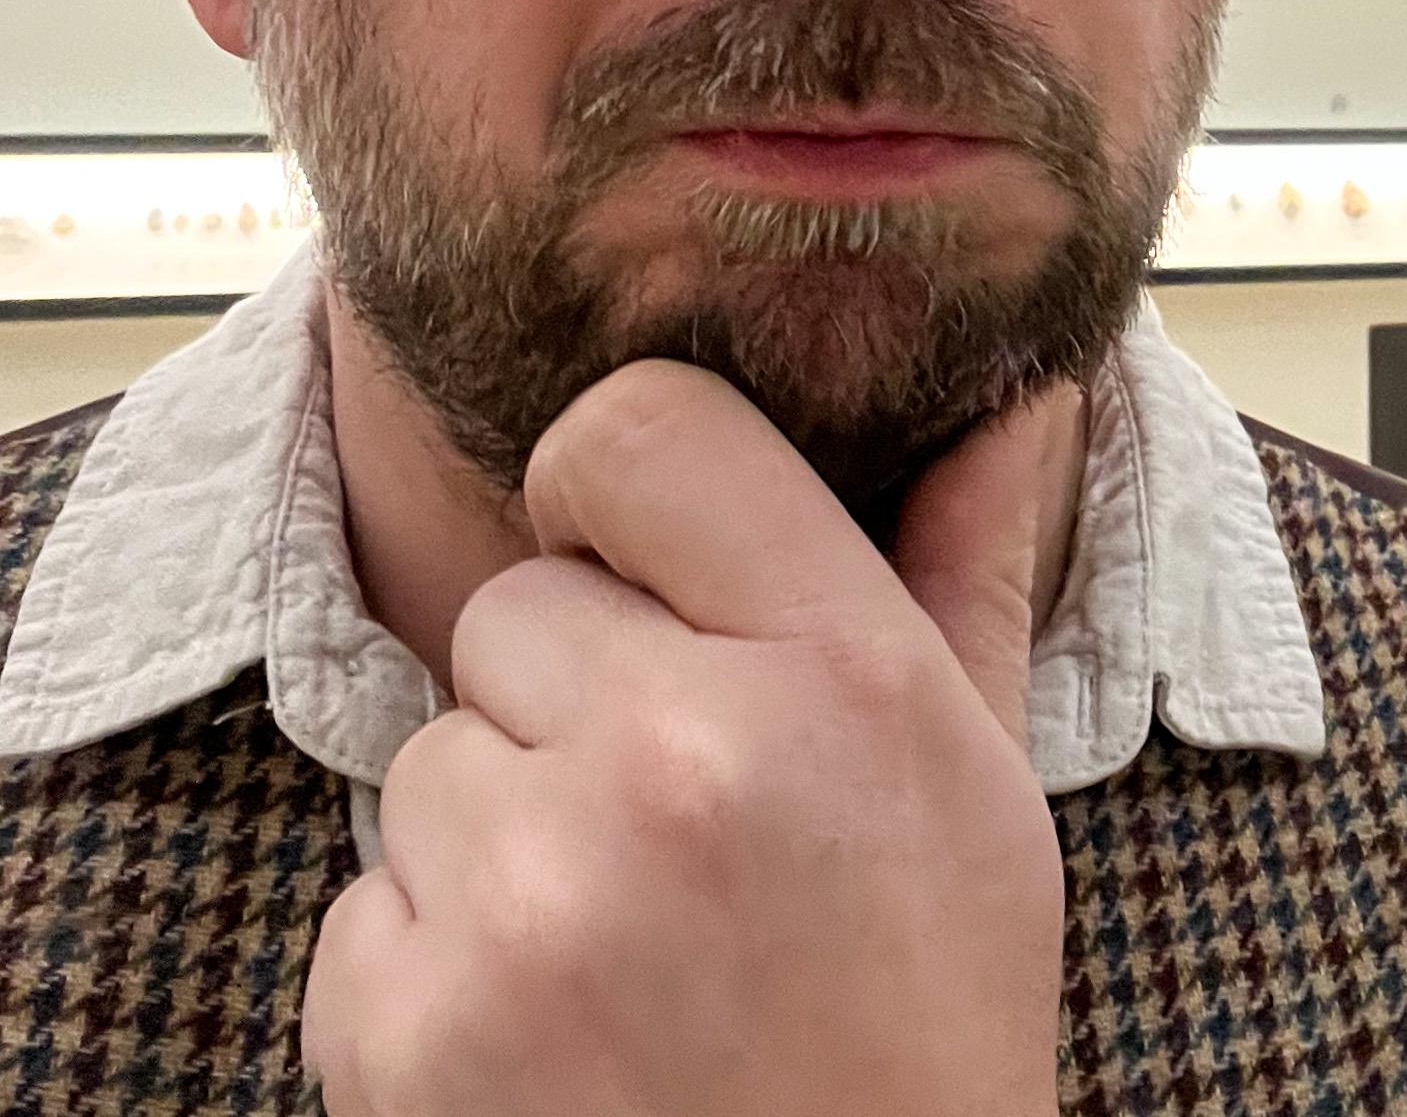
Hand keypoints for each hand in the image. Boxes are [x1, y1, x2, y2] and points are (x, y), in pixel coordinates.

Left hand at [304, 361, 1074, 1116]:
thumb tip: (1011, 402)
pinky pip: (370, 904)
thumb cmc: (924, 1022)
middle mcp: (679, 762)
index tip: (647, 568)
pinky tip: (557, 1027)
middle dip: (577, 696)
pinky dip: (439, 963)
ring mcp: (530, 899)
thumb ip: (969, 576)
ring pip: (434, 760)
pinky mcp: (407, 1028)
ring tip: (628, 940)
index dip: (622, 487)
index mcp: (840, 678)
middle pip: (516, 608)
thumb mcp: (987, 788)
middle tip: (678, 820)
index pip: (638, 432)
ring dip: (506, 835)